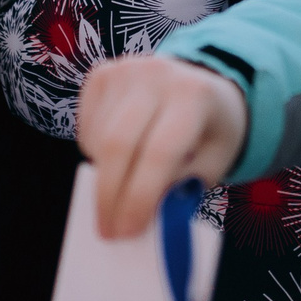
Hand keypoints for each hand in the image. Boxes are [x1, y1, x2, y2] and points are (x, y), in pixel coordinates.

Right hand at [77, 56, 249, 238]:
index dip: (141, 196)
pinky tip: (119, 157)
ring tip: (123, 189)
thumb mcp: (214, 163)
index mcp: (194, 95)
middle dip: (109, 196)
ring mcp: (124, 69)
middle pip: (118, 144)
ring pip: (98, 140)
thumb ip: (182, 190)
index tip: (129, 231)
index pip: (160, 152)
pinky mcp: (101, 74)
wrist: (202, 81)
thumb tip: (145, 218)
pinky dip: (95, 154)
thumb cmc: (209, 131)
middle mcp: (156, 74)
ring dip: (104, 176)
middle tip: (108, 232)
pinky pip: (86, 128)